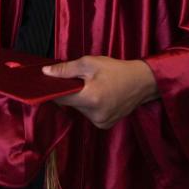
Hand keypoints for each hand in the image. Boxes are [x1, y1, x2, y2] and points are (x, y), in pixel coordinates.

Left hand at [42, 56, 157, 128]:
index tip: (48, 83)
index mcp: (90, 98)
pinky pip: (88, 114)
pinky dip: (89, 105)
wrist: (142, 82)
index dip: (52, 89)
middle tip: (79, 79)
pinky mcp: (105, 125)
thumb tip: (46, 73)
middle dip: (70, 91)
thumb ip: (66, 69)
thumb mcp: (90, 63)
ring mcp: (100, 122)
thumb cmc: (116, 70)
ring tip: (92, 86)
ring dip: (80, 99)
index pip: (60, 97)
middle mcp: (95, 115)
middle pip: (70, 103)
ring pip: (79, 109)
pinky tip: (99, 95)